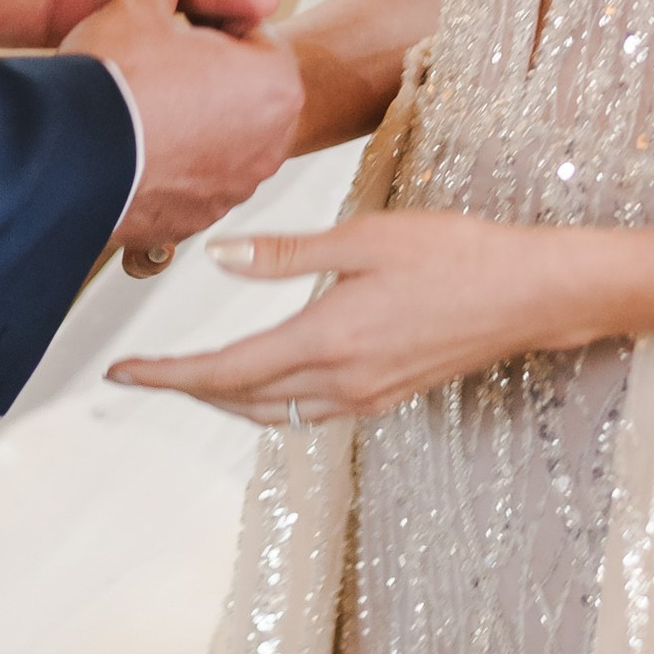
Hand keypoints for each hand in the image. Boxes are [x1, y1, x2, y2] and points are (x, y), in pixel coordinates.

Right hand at [72, 0, 304, 257]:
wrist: (66, 159)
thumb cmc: (116, 77)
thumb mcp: (137, 4)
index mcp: (277, 83)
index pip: (251, 26)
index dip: (206, 11)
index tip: (171, 14)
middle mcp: (271, 144)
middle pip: (239, 85)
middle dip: (202, 68)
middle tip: (153, 53)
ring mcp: (233, 189)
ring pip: (216, 135)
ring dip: (188, 116)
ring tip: (137, 99)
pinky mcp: (195, 220)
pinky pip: (188, 179)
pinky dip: (167, 162)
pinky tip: (128, 142)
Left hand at [107, 209, 597, 421]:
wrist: (529, 295)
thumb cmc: (454, 254)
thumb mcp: (364, 239)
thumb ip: (286, 254)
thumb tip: (220, 259)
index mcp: (327, 341)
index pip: (225, 370)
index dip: (168, 374)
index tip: (123, 373)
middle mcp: (341, 382)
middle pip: (241, 400)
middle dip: (186, 388)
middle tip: (142, 373)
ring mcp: (366, 397)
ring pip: (273, 414)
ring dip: (226, 399)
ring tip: (191, 376)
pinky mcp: (387, 396)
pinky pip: (309, 413)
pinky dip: (269, 401)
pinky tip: (264, 379)